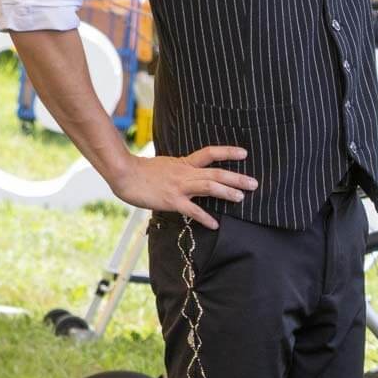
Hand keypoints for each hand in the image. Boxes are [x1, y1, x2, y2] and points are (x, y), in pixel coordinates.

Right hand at [112, 145, 256, 229]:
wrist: (123, 173)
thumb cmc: (142, 172)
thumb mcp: (166, 165)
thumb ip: (181, 170)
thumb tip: (192, 175)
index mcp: (184, 163)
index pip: (210, 153)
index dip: (228, 152)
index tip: (244, 153)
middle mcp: (185, 173)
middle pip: (216, 172)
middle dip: (237, 178)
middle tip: (254, 183)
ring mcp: (179, 186)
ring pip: (208, 187)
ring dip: (226, 192)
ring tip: (241, 198)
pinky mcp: (171, 200)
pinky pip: (192, 210)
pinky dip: (204, 217)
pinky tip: (215, 225)